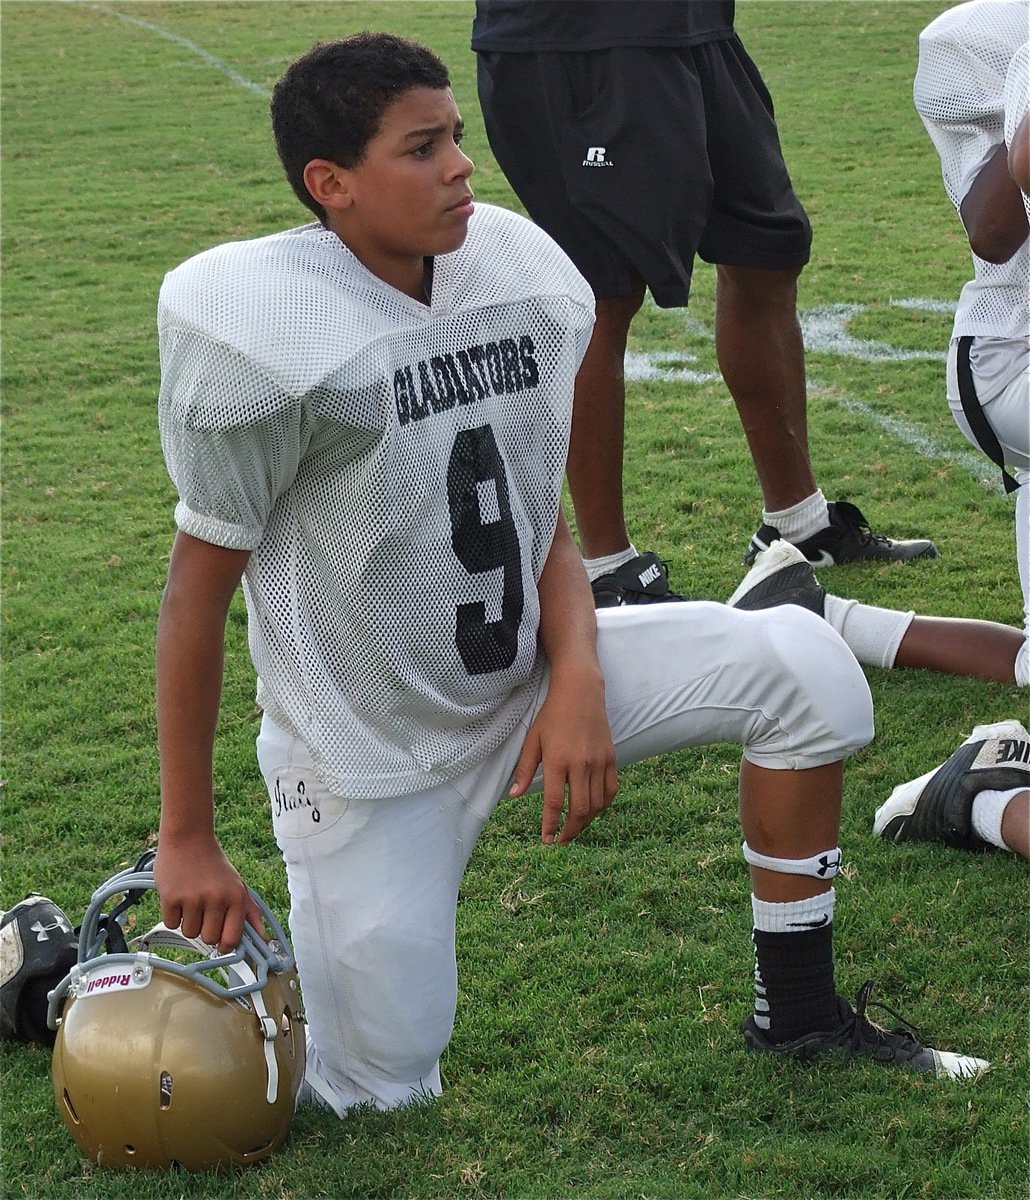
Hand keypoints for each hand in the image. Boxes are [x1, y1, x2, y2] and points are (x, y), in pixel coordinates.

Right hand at [154, 837, 264, 952]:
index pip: (232, 939)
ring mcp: (193, 899)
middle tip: (204, 909)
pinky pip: (171, 924)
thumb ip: (251, 912)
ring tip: (191, 900)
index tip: (220, 941)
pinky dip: (173, 915)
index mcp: (237, 898)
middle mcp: (217, 899)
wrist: (189, 838)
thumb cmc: (214, 866)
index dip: (225, 945)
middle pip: (209, 939)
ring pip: (189, 934)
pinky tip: (178, 897)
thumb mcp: (238, 885)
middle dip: (205, 929)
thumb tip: (264, 938)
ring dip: (188, 922)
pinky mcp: (171, 897)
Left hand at [509, 669, 618, 844]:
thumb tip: (514, 795)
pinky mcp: (612, 758)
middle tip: (561, 840)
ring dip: (587, 822)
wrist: (580, 692)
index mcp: (558, 760)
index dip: (551, 824)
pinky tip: (594, 811)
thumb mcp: (533, 739)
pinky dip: (604, 806)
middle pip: (580, 809)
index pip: (555, 802)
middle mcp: (581, 764)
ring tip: (575, 828)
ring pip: (597, 804)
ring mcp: (599, 762)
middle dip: (570, 830)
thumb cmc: (552, 715)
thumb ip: (525, 769)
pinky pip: (611, 790)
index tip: (547, 839)